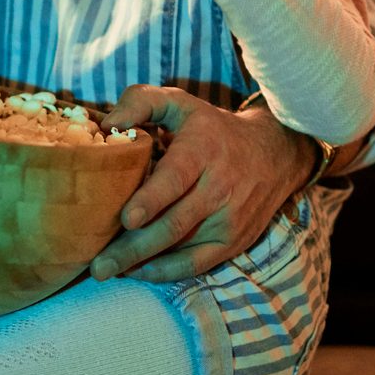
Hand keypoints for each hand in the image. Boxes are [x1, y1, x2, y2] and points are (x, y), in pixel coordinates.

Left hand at [89, 85, 319, 281]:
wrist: (275, 153)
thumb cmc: (213, 129)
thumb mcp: (180, 103)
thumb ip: (141, 103)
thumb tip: (107, 126)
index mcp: (203, 150)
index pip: (176, 179)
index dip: (151, 201)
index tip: (127, 219)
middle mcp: (220, 187)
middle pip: (175, 224)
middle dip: (134, 247)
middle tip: (99, 264)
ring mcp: (230, 219)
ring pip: (184, 250)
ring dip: (144, 263)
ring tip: (109, 270)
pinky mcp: (235, 241)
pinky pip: (197, 264)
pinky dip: (166, 271)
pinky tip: (138, 271)